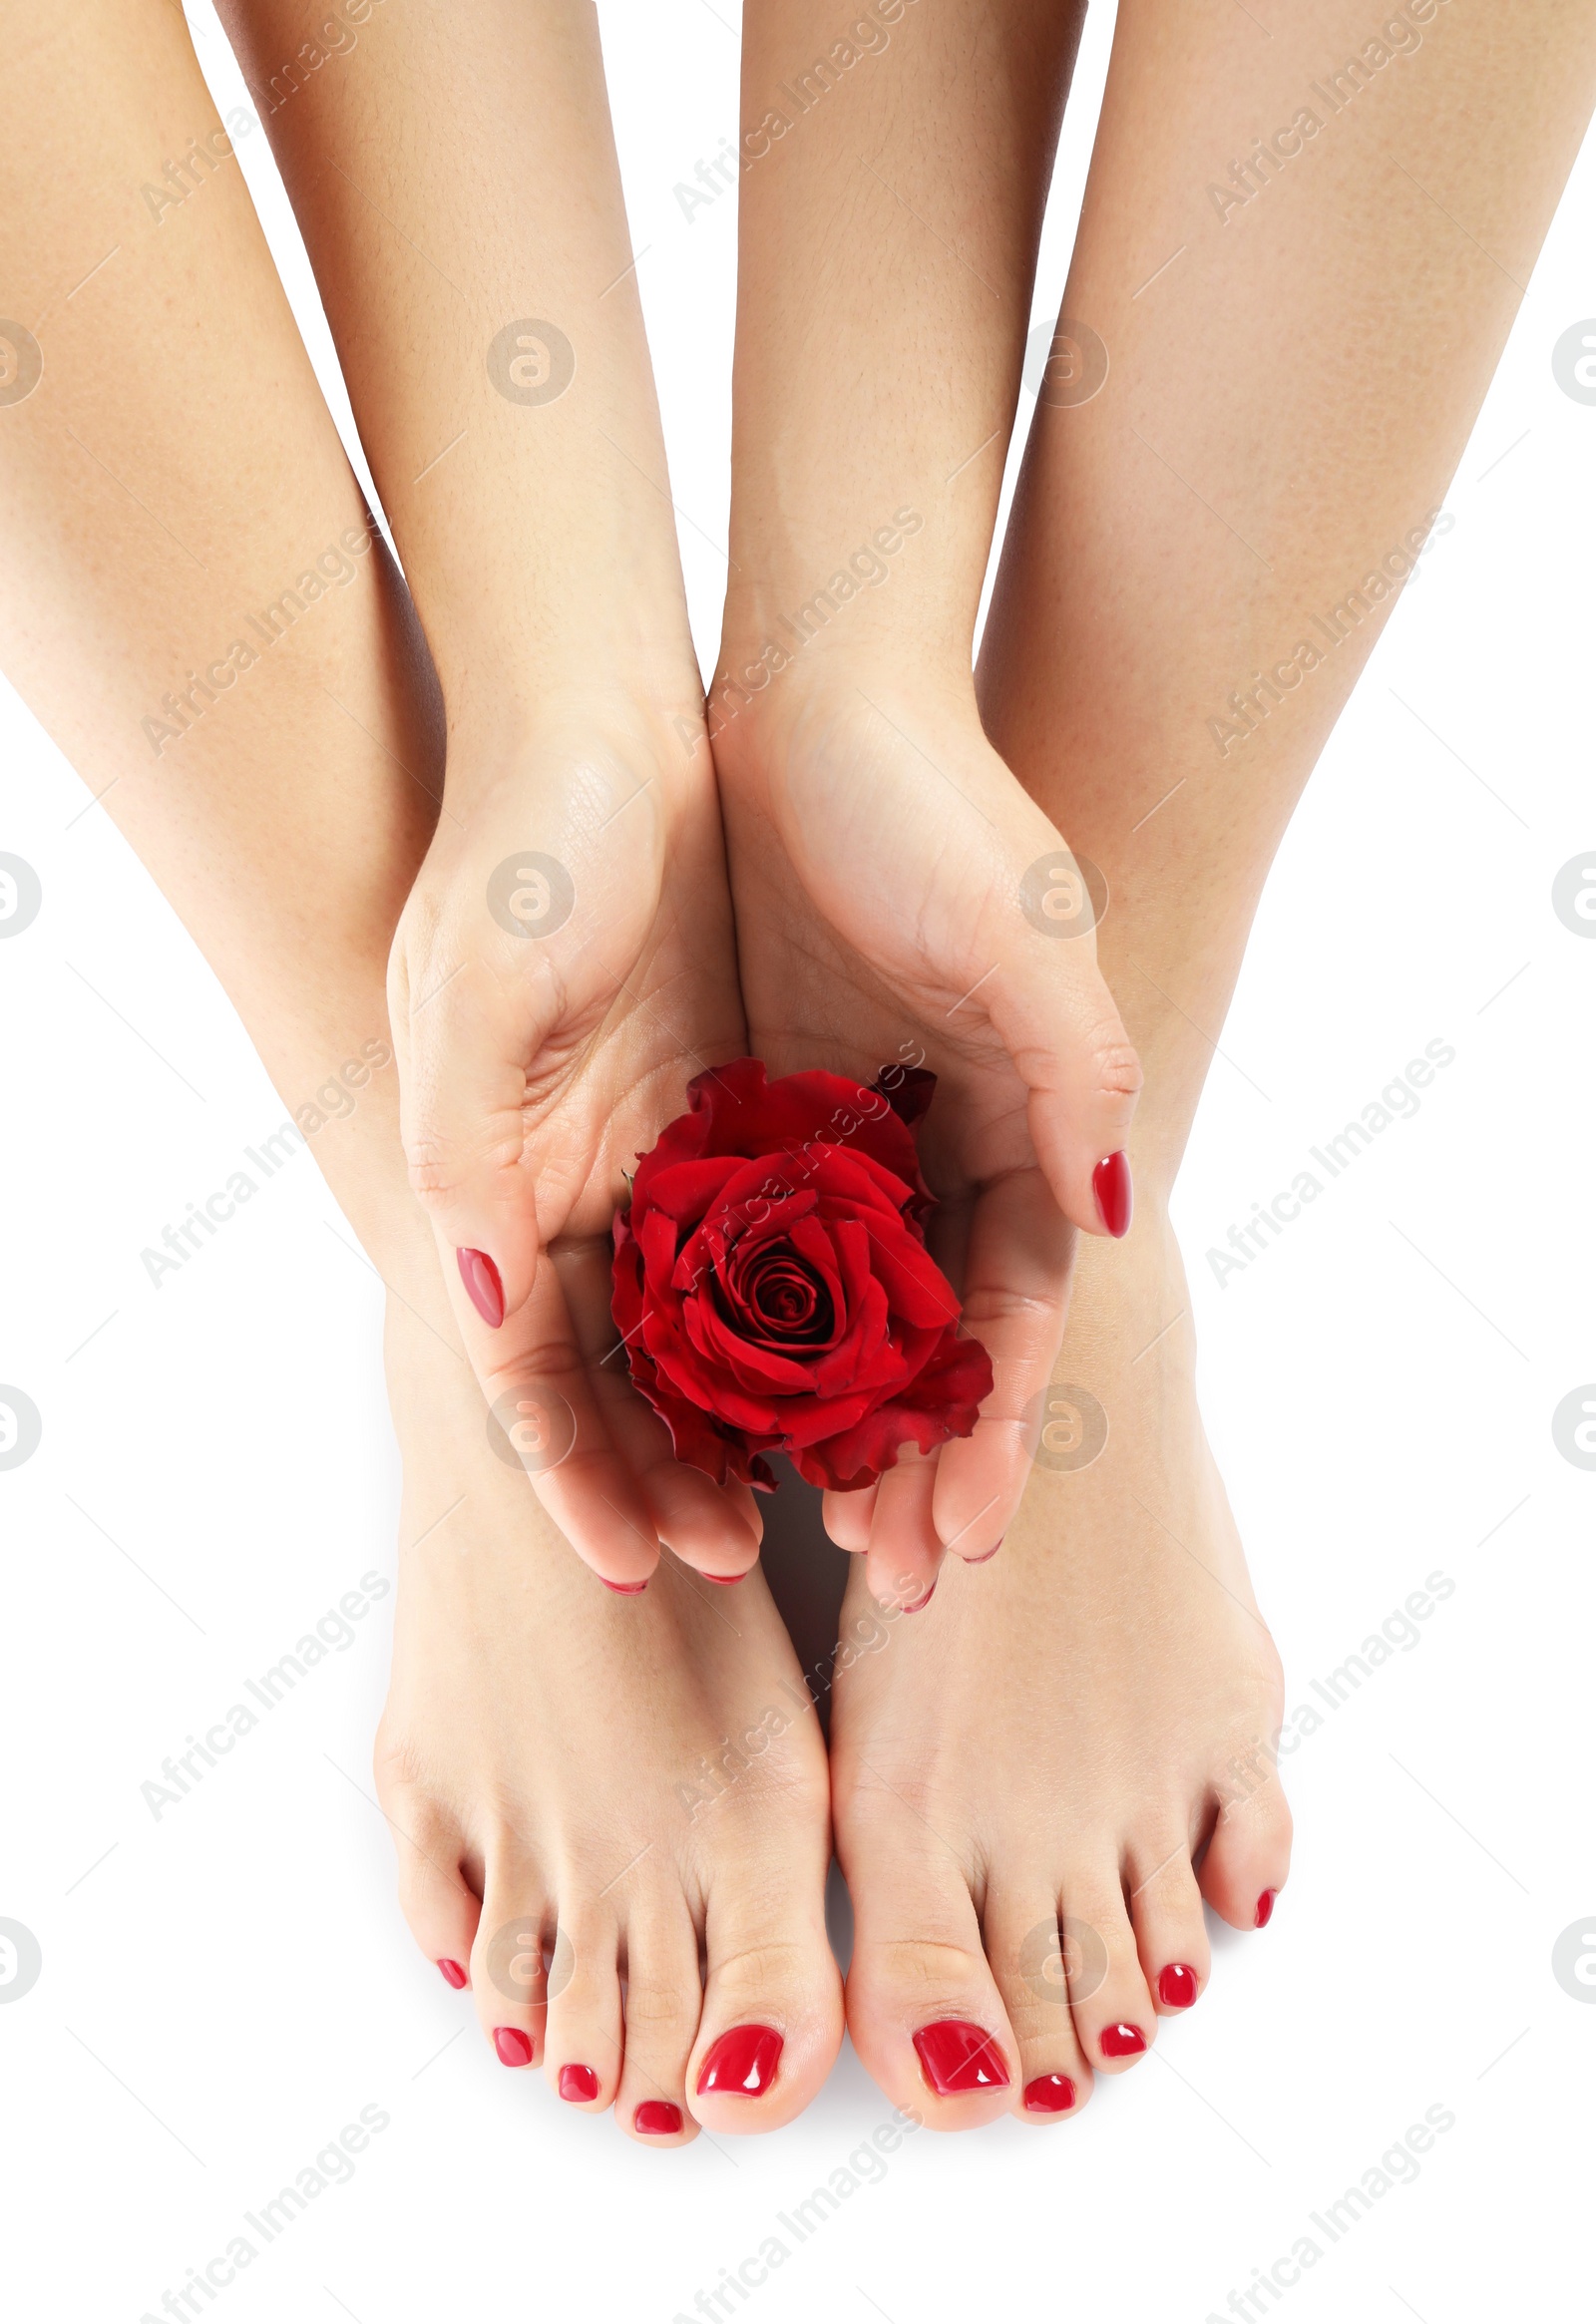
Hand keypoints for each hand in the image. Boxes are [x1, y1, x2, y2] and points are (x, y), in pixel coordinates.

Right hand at [388, 702, 763, 1586]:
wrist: (610, 719)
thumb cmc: (525, 844)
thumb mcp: (474, 984)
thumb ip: (463, 1148)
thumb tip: (480, 1304)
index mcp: (497, 1186)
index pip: (532, 1370)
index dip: (578, 1472)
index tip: (638, 1566)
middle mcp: (580, 1190)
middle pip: (631, 1376)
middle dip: (682, 1474)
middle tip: (748, 1558)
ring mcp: (668, 1153)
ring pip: (721, 1327)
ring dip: (768, 1420)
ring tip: (839, 1502)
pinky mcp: (749, 1106)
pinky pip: (796, 1234)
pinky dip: (829, 1310)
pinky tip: (887, 1371)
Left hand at [715, 665, 1140, 1605]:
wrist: (801, 702)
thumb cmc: (932, 805)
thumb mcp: (1025, 932)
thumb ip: (1075, 1073)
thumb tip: (1107, 1218)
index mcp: (1013, 1127)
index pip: (1012, 1311)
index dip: (999, 1425)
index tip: (976, 1534)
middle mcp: (926, 1151)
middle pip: (921, 1344)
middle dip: (915, 1466)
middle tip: (900, 1583)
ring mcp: (829, 1141)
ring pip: (819, 1324)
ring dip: (816, 1434)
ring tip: (793, 1543)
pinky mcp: (734, 1113)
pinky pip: (722, 1252)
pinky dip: (716, 1342)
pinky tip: (695, 1426)